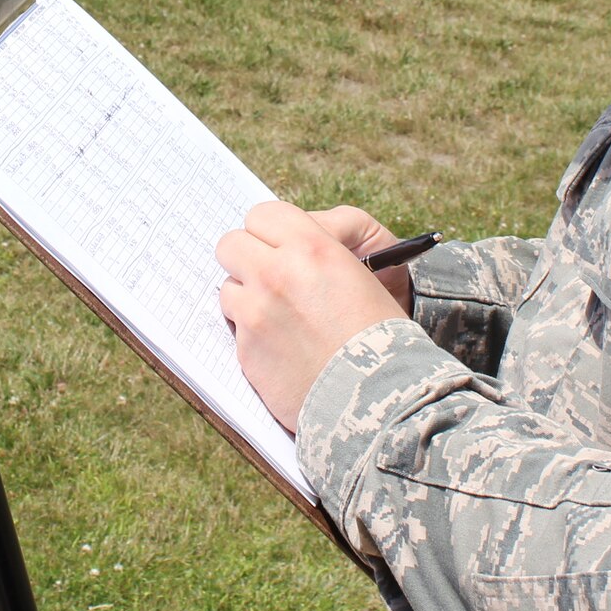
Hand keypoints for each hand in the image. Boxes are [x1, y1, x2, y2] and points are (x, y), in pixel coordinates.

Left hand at [217, 201, 409, 431]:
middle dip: (248, 256)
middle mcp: (276, 274)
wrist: (379, 396)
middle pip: (231, 244)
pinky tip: (282, 345)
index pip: (263, 215)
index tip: (280, 244)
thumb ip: (328, 239)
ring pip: (228, 287)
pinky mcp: (246, 349)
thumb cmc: (382, 331)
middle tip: (270, 274)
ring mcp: (255, 313)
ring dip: (247, 296)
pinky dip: (253, 333)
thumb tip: (296, 233)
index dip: (271, 230)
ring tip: (279, 315)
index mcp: (311, 247)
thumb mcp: (369, 268)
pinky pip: (234, 327)